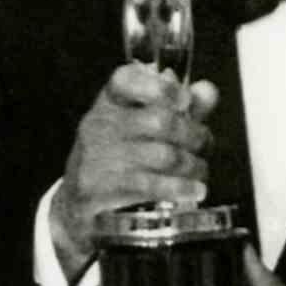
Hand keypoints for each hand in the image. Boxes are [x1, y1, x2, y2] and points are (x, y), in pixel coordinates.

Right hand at [49, 65, 218, 283]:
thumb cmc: (120, 160)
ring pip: (161, 156)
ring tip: (201, 172)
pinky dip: (180, 188)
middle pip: (159, 121)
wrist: (78, 205)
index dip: (160, 88)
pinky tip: (195, 190)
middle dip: (193, 135)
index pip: (126, 80)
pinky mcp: (97, 190)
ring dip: (192, 165)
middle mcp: (98, 124)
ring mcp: (95, 158)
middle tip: (204, 146)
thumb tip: (206, 91)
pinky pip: (149, 186)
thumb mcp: (145, 129)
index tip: (185, 99)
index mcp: (110, 102)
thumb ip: (180, 109)